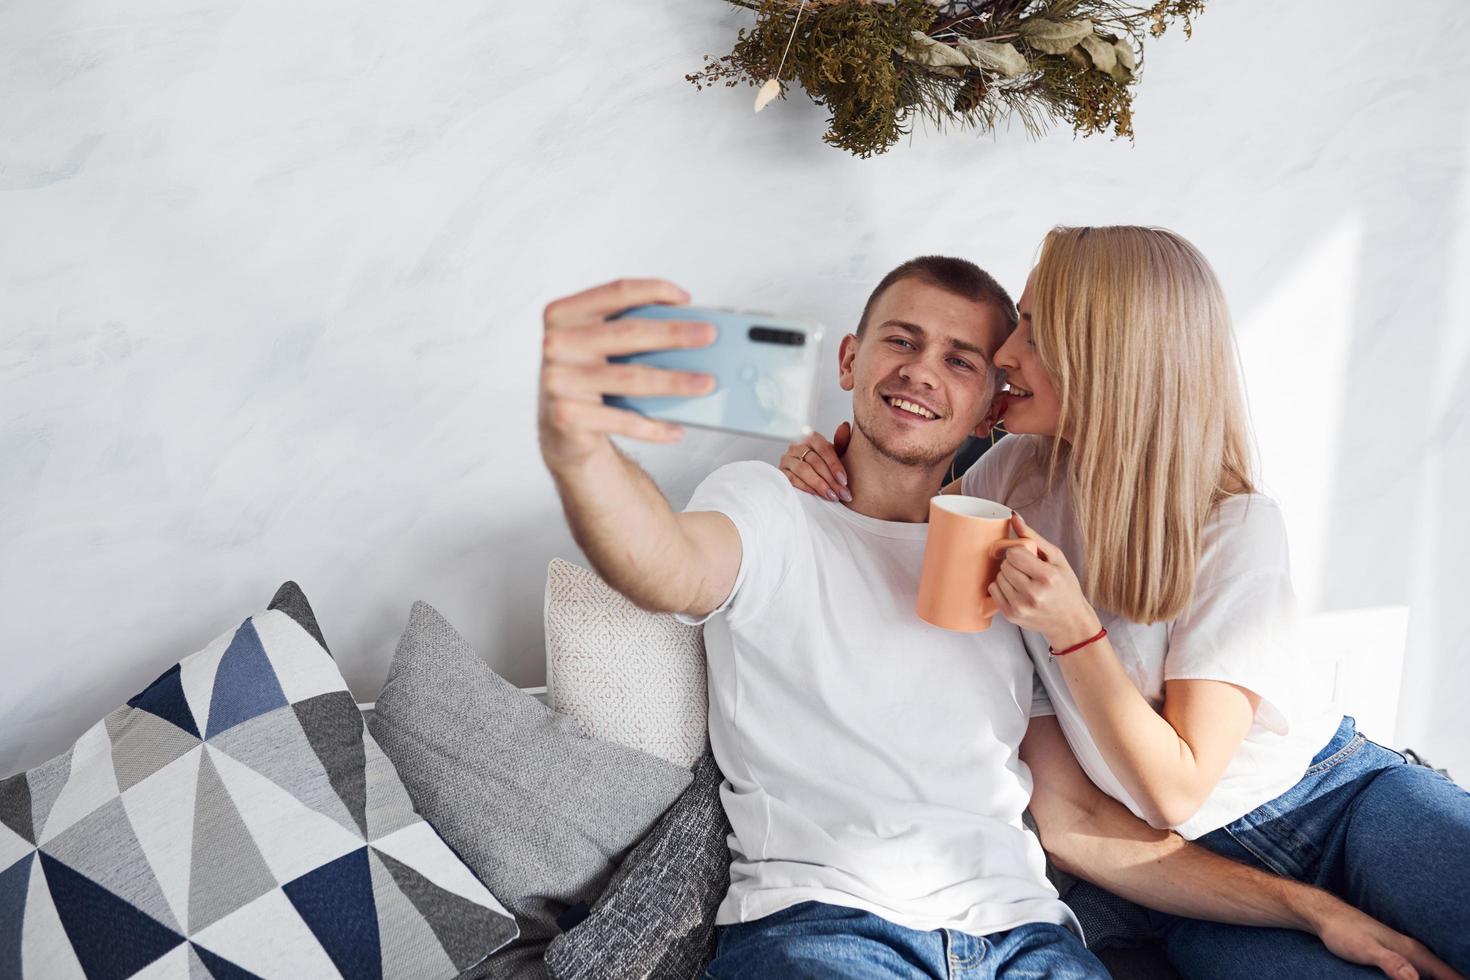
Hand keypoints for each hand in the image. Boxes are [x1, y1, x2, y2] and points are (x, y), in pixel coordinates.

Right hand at [540, 279, 716, 470]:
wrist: (561, 429)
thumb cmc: (591, 377)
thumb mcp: (601, 346)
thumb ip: (631, 329)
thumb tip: (691, 327)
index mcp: (564, 313)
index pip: (615, 291)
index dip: (654, 290)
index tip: (687, 298)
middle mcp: (556, 343)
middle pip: (627, 332)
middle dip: (674, 333)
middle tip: (709, 335)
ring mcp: (557, 380)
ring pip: (630, 378)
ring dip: (674, 381)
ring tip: (706, 383)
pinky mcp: (565, 416)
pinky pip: (621, 420)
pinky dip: (653, 427)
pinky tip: (677, 428)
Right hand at [779, 421, 851, 501]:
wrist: (810, 474)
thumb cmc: (824, 463)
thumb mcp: (835, 453)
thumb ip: (841, 442)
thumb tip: (845, 426)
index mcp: (812, 438)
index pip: (825, 449)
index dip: (835, 466)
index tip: (844, 480)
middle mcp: (798, 445)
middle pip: (815, 462)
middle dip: (831, 480)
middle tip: (842, 493)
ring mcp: (788, 458)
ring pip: (804, 470)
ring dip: (820, 485)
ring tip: (832, 496)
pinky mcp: (781, 471)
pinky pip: (792, 479)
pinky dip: (805, 487)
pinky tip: (816, 494)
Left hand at [987, 513, 1099, 646]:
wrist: (1069, 620)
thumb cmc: (1065, 587)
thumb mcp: (1056, 558)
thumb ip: (1033, 537)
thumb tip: (1013, 517)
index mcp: (1047, 577)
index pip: (1014, 554)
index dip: (1019, 553)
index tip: (1026, 557)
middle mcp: (1033, 594)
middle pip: (1005, 565)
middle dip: (1013, 564)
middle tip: (1026, 570)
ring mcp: (1021, 607)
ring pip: (997, 577)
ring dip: (1007, 575)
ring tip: (1023, 580)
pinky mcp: (1011, 615)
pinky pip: (993, 590)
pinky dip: (1001, 587)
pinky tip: (1016, 590)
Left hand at [1306, 892, 1461, 979]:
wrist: (1326, 916)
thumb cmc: (1343, 932)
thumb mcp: (1365, 949)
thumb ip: (1390, 962)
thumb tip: (1415, 979)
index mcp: (1414, 952)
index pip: (1451, 975)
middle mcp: (1415, 952)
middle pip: (1446, 975)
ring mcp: (1406, 953)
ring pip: (1434, 974)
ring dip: (1439, 979)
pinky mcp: (1395, 956)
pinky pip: (1421, 973)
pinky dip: (1426, 979)